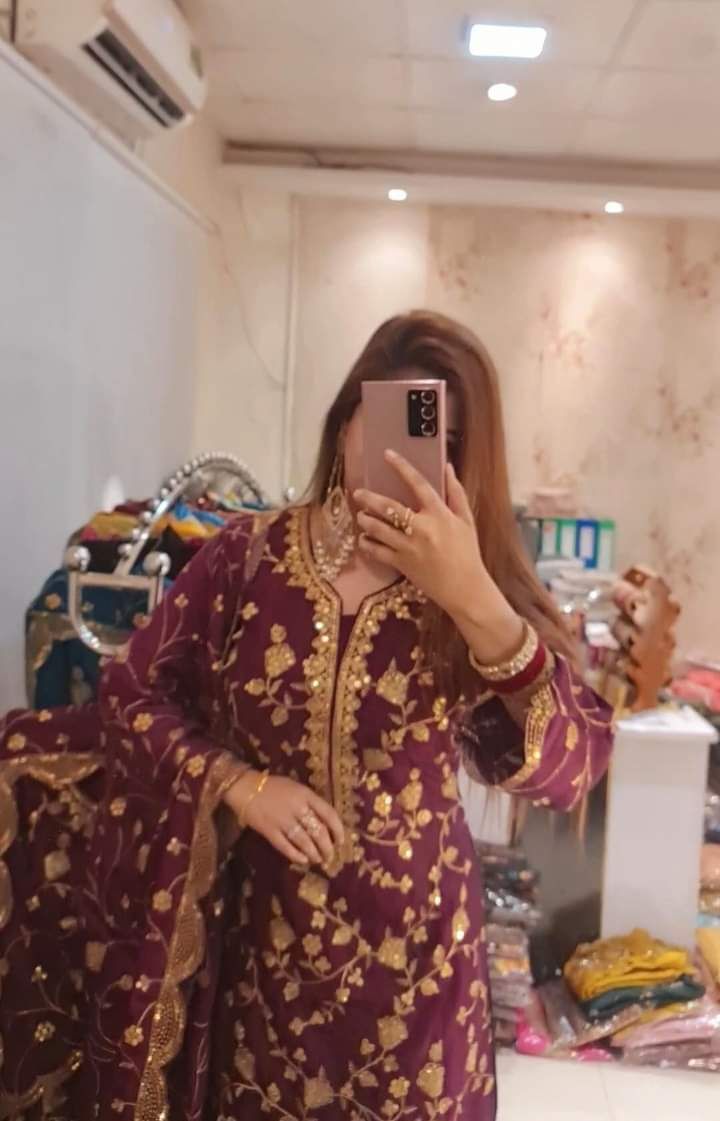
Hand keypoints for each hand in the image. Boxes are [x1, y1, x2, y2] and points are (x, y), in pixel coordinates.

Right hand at [224, 772, 343, 865]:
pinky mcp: (269, 831)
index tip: (341, 841)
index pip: (328, 813)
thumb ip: (310, 802)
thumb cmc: (273, 786)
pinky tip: (303, 860)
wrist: (245, 787)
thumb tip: (325, 822)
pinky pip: (286, 846)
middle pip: (318, 831)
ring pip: (304, 842)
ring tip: (318, 860)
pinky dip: (296, 855)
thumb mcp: (296, 788)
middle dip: (327, 847)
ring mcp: (282, 820)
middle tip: (330, 856)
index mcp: (306, 794)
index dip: (338, 830)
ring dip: (314, 854)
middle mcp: (297, 808)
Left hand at [354, 451, 522, 661]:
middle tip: (358, 493)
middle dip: (370, 499)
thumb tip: (447, 467)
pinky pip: (378, 552)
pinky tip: (363, 540)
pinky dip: (367, 545)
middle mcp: (422, 528)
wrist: (465, 588)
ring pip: (379, 529)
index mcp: (439, 515)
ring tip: (361, 516)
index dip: (402, 467)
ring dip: (366, 521)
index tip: (388, 454)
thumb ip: (456, 493)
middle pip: (390, 508)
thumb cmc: (467, 552)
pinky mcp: (401, 564)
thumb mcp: (466, 521)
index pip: (418, 484)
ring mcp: (409, 547)